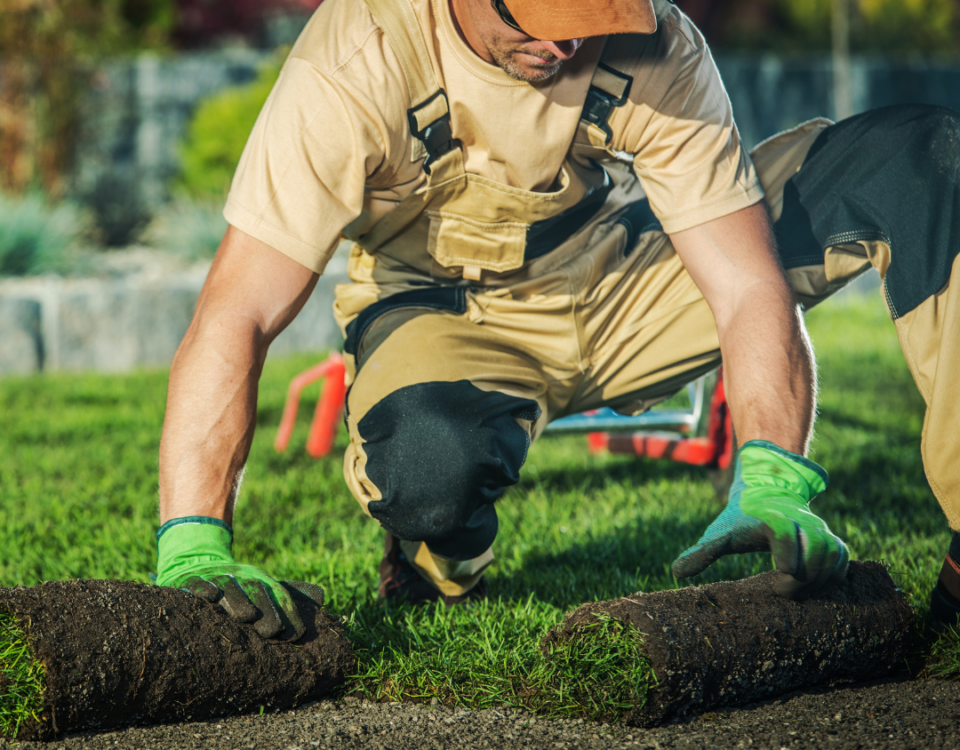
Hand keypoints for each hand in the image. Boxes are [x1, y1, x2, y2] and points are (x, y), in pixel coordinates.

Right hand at [155, 517, 323, 639]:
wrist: (199, 561)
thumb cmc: (239, 584)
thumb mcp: (264, 585)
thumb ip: (291, 593)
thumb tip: (323, 596)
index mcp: (261, 580)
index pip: (279, 596)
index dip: (288, 614)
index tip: (296, 635)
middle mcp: (241, 577)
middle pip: (256, 591)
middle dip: (266, 610)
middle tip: (272, 632)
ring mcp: (216, 577)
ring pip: (228, 587)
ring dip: (237, 601)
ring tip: (246, 616)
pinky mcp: (191, 580)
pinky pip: (196, 583)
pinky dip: (202, 589)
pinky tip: (209, 597)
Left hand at [672, 440, 848, 598]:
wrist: (766, 492)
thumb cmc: (740, 519)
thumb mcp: (719, 533)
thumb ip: (701, 552)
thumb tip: (676, 572)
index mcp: (771, 518)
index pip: (783, 531)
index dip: (786, 551)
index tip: (781, 572)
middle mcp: (799, 521)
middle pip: (814, 548)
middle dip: (801, 576)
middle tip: (782, 591)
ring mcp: (818, 529)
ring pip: (832, 554)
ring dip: (819, 578)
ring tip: (798, 593)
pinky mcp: (829, 538)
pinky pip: (842, 557)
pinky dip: (834, 575)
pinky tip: (816, 588)